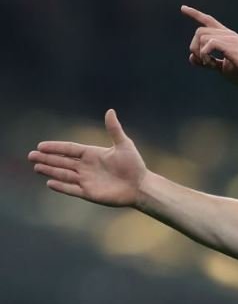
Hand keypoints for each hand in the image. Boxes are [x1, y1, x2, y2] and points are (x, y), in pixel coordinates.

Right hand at [28, 109, 147, 207]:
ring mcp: (87, 180)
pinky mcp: (90, 193)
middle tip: (31, 155)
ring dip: (50, 170)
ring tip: (36, 167)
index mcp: (93, 154)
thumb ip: (114, 129)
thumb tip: (110, 110)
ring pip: (64, 174)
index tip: (41, 145)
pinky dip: (61, 186)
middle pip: (62, 162)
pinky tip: (49, 183)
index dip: (55, 147)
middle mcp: (87, 167)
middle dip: (47, 158)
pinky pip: (72, 189)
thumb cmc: (135, 166)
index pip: (70, 149)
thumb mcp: (124, 145)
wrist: (141, 186)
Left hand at [181, 5, 237, 84]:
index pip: (208, 20)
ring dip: (200, 53)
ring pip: (202, 35)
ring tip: (210, 65)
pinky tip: (211, 64)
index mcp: (227, 37)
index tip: (183, 8)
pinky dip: (205, 54)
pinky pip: (209, 43)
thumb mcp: (222, 68)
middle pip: (200, 31)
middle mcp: (228, 34)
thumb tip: (191, 58)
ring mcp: (230, 39)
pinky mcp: (231, 46)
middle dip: (195, 47)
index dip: (195, 14)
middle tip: (204, 63)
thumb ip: (208, 62)